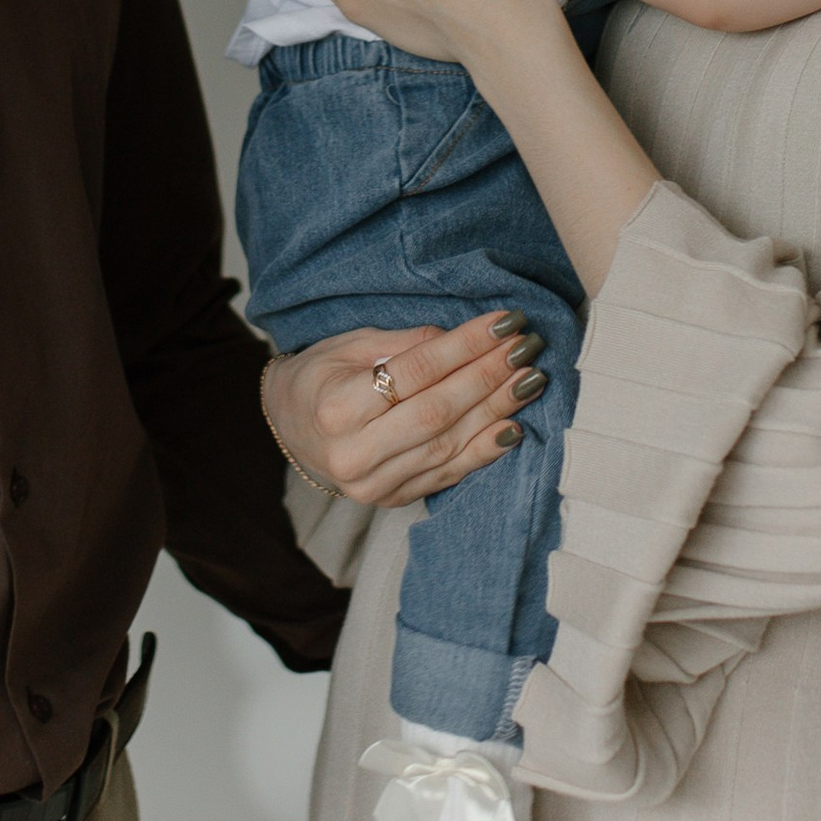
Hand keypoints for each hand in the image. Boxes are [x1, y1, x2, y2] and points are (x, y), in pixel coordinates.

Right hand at [265, 311, 549, 511]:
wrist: (289, 430)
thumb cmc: (319, 378)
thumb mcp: (347, 346)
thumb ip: (402, 343)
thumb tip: (459, 337)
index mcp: (336, 408)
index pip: (415, 372)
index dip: (465, 346)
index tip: (504, 321)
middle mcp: (354, 454)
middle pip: (438, 411)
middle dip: (490, 375)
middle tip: (528, 346)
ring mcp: (375, 485)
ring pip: (449, 443)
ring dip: (498, 409)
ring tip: (531, 378)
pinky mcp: (394, 499)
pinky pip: (449, 475)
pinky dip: (486, 451)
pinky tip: (515, 426)